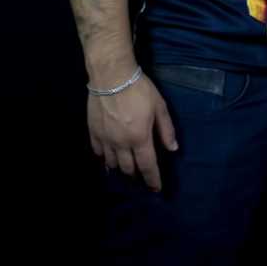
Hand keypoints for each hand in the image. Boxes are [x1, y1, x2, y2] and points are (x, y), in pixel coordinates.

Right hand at [87, 73, 178, 191]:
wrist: (111, 75)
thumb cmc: (139, 89)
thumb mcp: (159, 106)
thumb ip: (166, 129)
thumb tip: (173, 148)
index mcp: (140, 138)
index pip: (148, 166)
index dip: (153, 180)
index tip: (156, 190)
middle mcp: (121, 143)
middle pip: (128, 168)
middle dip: (136, 176)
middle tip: (141, 178)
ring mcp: (105, 139)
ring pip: (112, 163)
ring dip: (120, 169)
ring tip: (125, 170)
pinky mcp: (93, 131)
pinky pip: (98, 152)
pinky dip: (104, 158)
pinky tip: (107, 159)